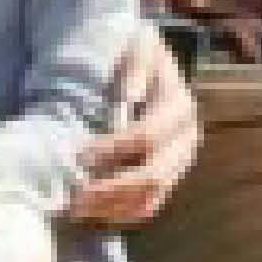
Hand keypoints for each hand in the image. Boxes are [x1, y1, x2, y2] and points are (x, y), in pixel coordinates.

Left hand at [64, 26, 201, 231]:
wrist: (149, 65)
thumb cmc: (136, 54)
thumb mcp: (137, 48)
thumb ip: (134, 68)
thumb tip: (128, 96)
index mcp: (179, 108)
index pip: (148, 136)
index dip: (114, 149)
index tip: (80, 156)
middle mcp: (186, 139)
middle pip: (153, 175)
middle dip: (112, 189)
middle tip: (75, 198)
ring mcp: (179, 162)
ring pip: (153, 196)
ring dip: (115, 207)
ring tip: (79, 210)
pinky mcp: (169, 177)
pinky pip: (151, 205)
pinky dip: (124, 213)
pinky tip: (96, 214)